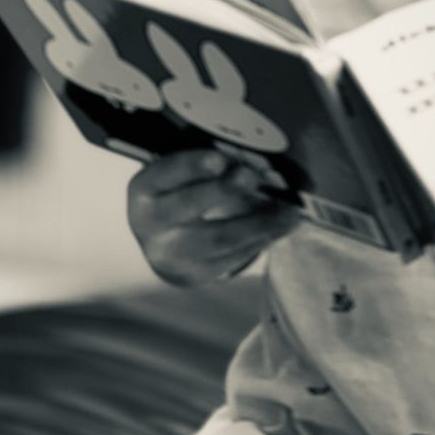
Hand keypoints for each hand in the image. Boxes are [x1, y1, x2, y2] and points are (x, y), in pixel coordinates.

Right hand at [127, 148, 298, 285]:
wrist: (163, 240)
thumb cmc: (180, 190)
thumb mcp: (182, 170)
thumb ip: (211, 161)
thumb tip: (256, 161)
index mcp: (145, 189)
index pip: (166, 173)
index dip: (192, 166)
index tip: (220, 159)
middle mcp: (151, 225)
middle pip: (190, 207)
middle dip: (224, 191)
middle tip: (254, 177)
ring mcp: (173, 255)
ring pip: (219, 238)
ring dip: (259, 222)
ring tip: (289, 210)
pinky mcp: (196, 274)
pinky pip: (233, 257)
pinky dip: (262, 239)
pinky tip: (283, 226)